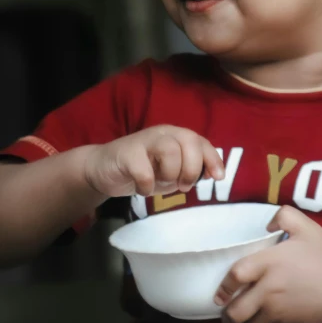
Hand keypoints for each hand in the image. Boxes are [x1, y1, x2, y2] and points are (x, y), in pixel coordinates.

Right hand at [83, 125, 224, 197]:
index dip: (212, 159)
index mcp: (177, 136)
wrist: (103, 170)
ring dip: (170, 174)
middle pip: (189, 141)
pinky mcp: (126, 153)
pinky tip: (143, 189)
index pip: (201, 142)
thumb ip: (191, 171)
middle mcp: (163, 133)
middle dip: (191, 168)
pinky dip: (147, 186)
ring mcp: (143, 140)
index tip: (218, 178)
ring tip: (162, 184)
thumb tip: (213, 175)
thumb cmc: (143, 171)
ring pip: (170, 150)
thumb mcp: (171, 173)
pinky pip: (144, 171)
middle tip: (183, 185)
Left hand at [215, 205, 321, 322]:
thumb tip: (267, 225)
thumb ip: (283, 216)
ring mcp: (278, 310)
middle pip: (237, 311)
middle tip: (226, 316)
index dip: (224, 286)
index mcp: (268, 263)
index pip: (235, 276)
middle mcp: (268, 289)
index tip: (220, 293)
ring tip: (246, 320)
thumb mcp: (305, 227)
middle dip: (228, 317)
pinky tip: (272, 318)